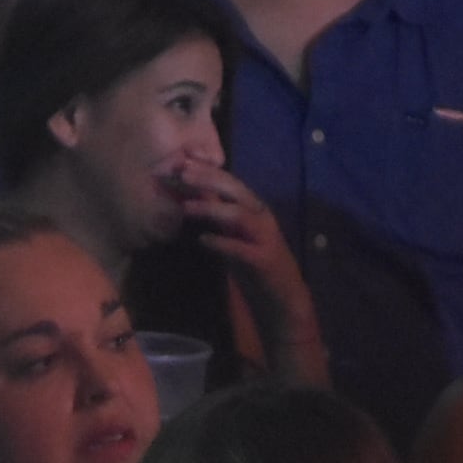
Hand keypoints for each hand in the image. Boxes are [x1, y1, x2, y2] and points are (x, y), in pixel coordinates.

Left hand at [177, 160, 300, 289]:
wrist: (283, 301)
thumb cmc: (255, 267)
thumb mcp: (234, 234)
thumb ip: (219, 214)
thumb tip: (193, 193)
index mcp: (255, 209)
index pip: (229, 182)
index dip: (205, 170)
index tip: (180, 161)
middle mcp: (262, 217)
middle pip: (235, 190)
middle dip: (207, 179)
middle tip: (181, 173)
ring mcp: (265, 238)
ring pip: (238, 215)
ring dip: (211, 208)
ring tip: (185, 208)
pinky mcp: (264, 261)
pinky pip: (241, 248)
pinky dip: (221, 242)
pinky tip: (202, 240)